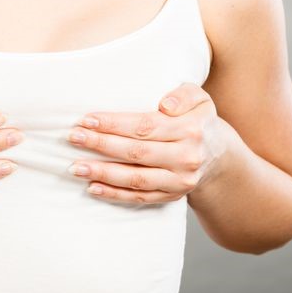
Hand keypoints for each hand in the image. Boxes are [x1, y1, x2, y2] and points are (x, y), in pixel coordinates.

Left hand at [66, 82, 228, 203]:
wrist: (218, 154)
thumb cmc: (197, 119)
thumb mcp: (199, 97)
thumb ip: (183, 94)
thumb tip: (164, 105)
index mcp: (191, 129)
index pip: (145, 126)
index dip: (114, 124)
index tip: (88, 119)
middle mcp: (187, 157)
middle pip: (137, 152)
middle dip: (101, 145)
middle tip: (74, 138)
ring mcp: (180, 181)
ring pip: (136, 179)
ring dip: (103, 173)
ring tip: (75, 167)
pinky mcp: (172, 196)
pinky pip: (140, 198)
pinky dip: (115, 194)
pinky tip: (92, 187)